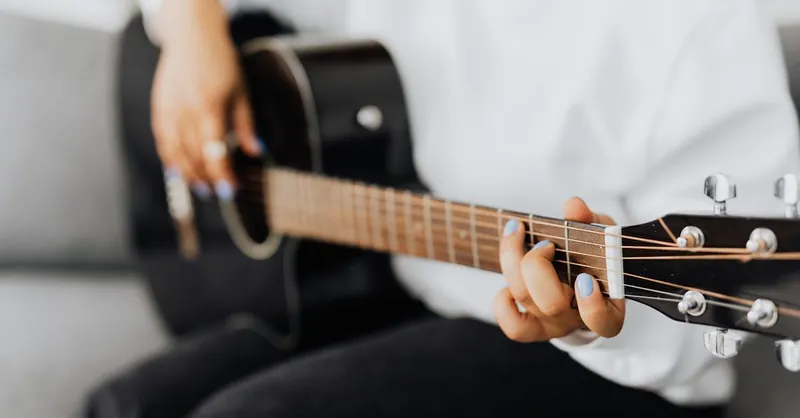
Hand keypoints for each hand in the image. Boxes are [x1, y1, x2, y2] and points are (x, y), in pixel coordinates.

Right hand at [151, 0, 261, 198]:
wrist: (192, 38)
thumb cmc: (221, 63)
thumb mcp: (241, 93)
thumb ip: (246, 125)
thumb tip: (256, 151)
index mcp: (209, 108)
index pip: (214, 151)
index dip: (222, 174)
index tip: (230, 189)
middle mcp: (186, 112)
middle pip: (193, 156)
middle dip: (205, 178)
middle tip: (217, 192)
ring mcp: (169, 111)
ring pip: (175, 153)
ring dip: (187, 174)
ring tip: (200, 187)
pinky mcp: (159, 109)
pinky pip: (163, 141)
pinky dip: (170, 159)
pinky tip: (178, 171)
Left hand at [493, 197, 624, 341]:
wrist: (586, 278)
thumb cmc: (598, 258)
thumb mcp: (602, 236)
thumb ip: (591, 221)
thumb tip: (573, 206)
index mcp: (607, 306)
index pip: (603, 322)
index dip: (592, 305)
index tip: (584, 277)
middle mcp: (577, 319)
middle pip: (551, 304)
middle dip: (538, 266)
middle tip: (545, 244)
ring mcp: (553, 325)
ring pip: (525, 300)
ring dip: (513, 262)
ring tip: (516, 232)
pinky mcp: (532, 328)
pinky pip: (513, 325)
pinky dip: (503, 301)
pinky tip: (511, 276)